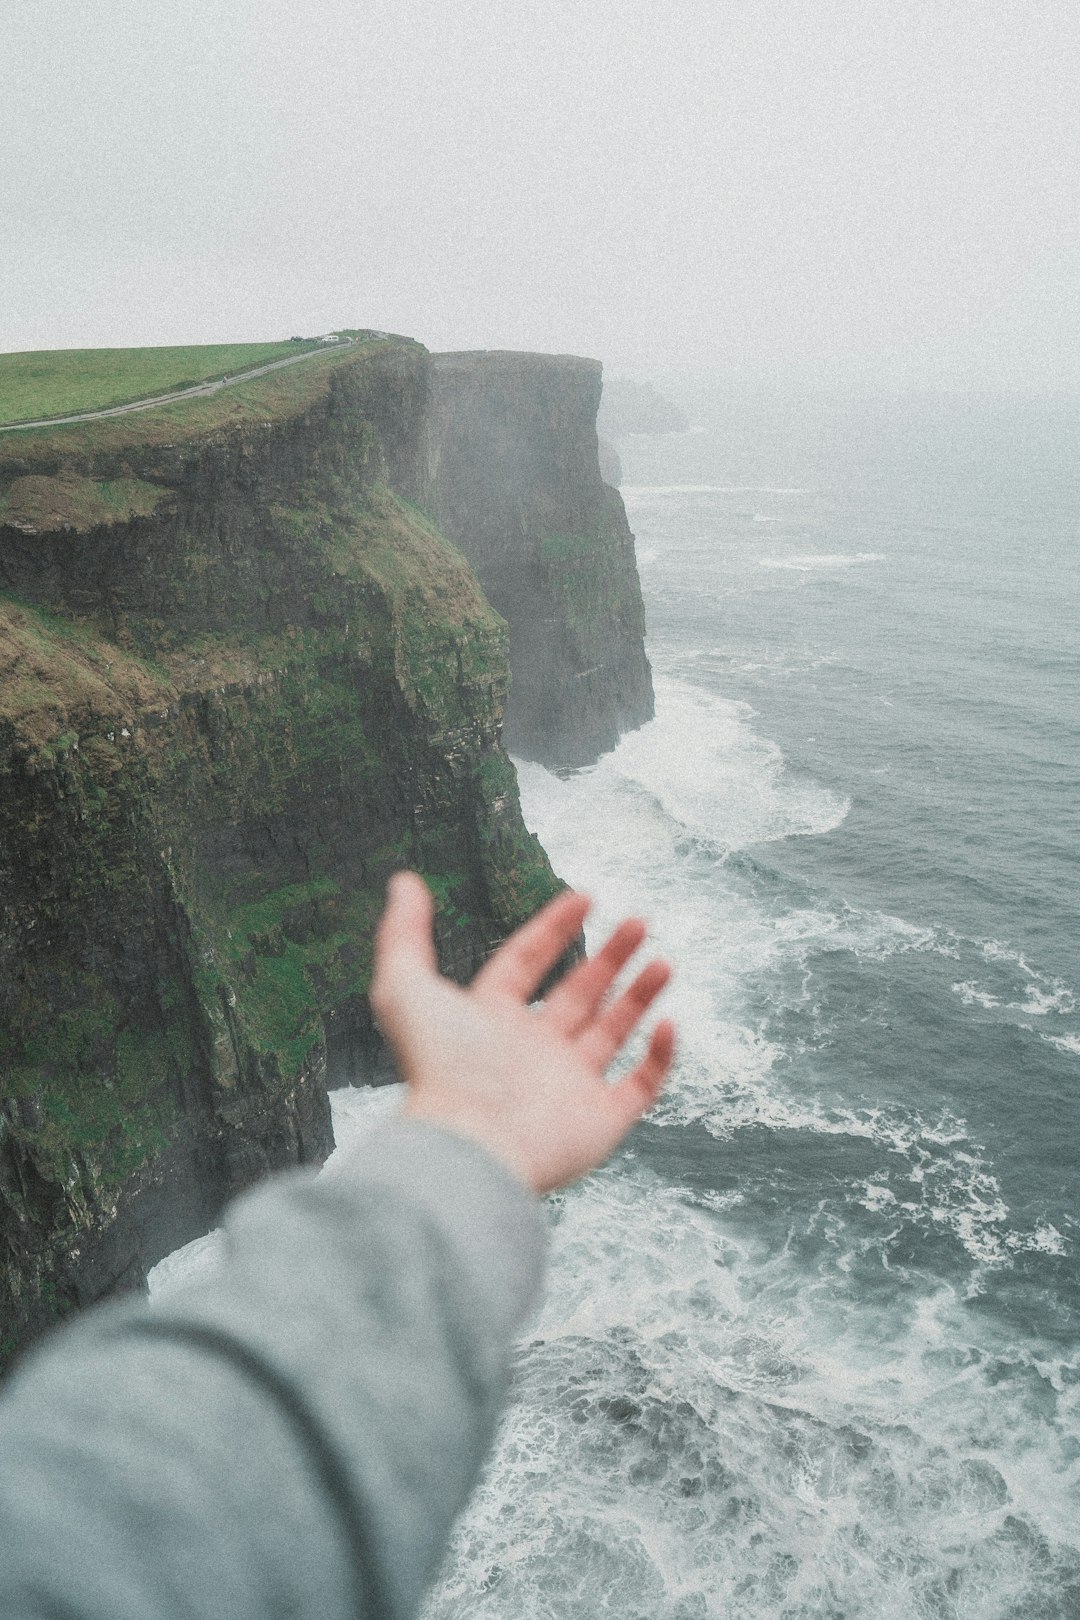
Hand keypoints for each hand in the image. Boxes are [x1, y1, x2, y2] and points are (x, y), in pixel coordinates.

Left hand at [369, 872, 674, 1193]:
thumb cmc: (437, 1069)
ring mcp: (567, 1088)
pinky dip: (659, 1056)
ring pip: (613, 1032)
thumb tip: (404, 881)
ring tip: (664, 960)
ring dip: (640, 995)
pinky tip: (666, 1021)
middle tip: (638, 921)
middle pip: (578, 994)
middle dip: (610, 956)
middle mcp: (530, 1054)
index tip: (585, 896)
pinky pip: (640, 1085)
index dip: (554, 928)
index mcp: (489, 1023)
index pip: (526, 964)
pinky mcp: (599, 1122)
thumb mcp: (406, 987)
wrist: (469, 1145)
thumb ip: (403, 932)